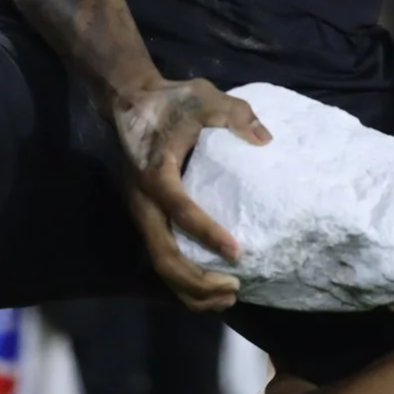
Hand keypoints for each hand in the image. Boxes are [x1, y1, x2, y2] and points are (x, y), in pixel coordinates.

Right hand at [116, 78, 271, 311]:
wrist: (128, 101)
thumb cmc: (169, 100)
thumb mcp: (204, 96)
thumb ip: (235, 114)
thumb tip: (265, 140)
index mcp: (155, 174)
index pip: (181, 211)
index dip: (208, 234)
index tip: (237, 252)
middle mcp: (143, 202)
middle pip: (164, 256)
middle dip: (198, 280)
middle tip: (235, 287)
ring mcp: (141, 213)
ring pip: (160, 263)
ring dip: (190, 287)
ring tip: (227, 296)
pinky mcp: (146, 217)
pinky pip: (161, 255)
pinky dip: (182, 277)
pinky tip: (208, 285)